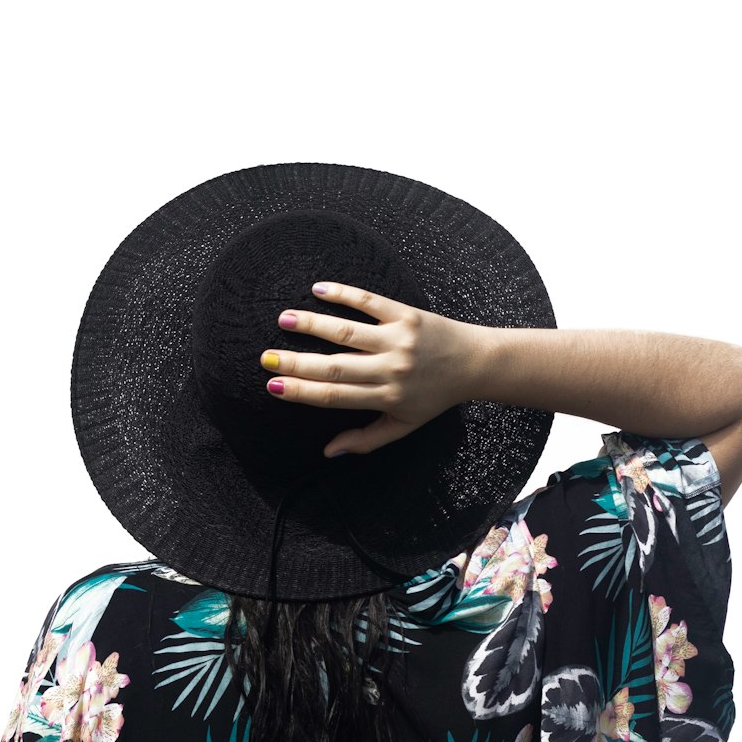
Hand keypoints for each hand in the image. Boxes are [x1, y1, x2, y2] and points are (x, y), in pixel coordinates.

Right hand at [259, 280, 487, 457]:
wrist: (476, 364)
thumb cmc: (435, 397)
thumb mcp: (405, 426)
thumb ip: (366, 440)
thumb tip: (328, 452)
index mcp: (387, 398)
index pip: (335, 396)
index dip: (302, 391)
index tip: (273, 386)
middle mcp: (391, 369)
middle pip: (335, 366)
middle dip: (296, 362)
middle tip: (265, 356)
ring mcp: (398, 339)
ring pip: (347, 331)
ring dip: (312, 323)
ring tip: (283, 319)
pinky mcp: (407, 314)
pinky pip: (370, 302)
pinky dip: (344, 294)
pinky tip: (318, 289)